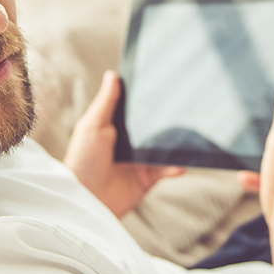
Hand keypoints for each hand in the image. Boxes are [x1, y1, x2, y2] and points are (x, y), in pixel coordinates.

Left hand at [64, 71, 184, 217]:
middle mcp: (130, 144)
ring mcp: (140, 161)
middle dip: (166, 121)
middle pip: (152, 128)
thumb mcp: (92, 126)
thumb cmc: (82, 161)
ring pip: (164, 148)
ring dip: (175, 143)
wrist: (86, 198)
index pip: (135, 111)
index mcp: (115, 129)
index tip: (164, 84)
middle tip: (184, 106)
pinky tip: (182, 161)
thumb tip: (113, 75)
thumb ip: (106, 102)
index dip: (146, 100)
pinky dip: (176, 166)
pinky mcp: (148, 179)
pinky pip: (167, 170)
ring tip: (191, 132)